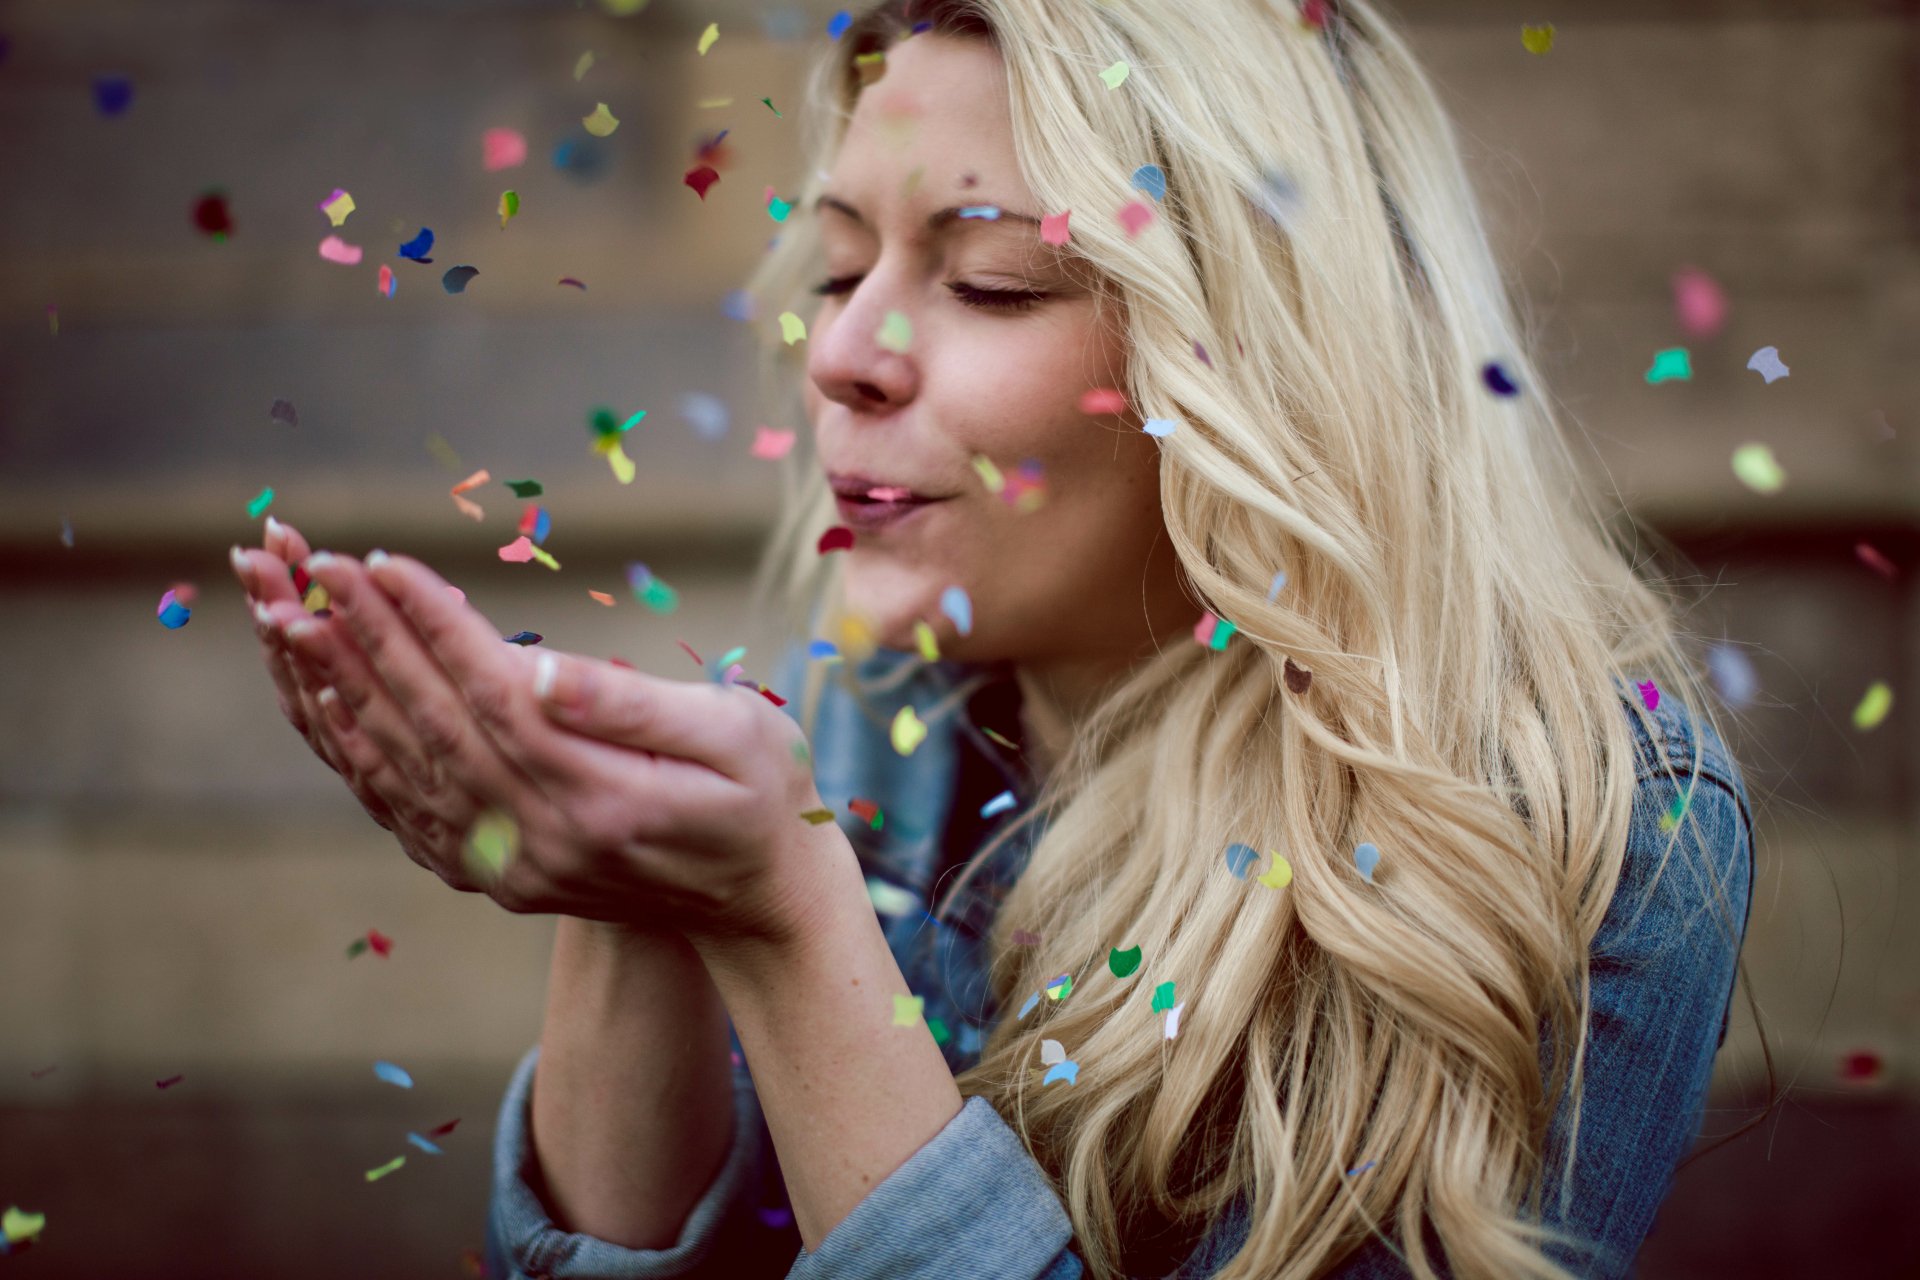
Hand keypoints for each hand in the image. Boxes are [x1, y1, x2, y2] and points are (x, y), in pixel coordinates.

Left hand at [285, 547, 847, 948]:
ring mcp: (519, 868)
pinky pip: (411, 815)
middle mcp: (549, 839)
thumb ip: (636, 705)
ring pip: (410, 772)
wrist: (765, 905)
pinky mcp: (503, 878)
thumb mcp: (737, 735)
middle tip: (312, 567)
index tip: (381, 559)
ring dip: (345, 692)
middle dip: (370, 641)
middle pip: (437, 729)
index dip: (435, 625)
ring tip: (293, 620)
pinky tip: (328, 706)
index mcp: (608, 795)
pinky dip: (363, 758)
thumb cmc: (767, 798)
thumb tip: (544, 668)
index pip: (497, 696)